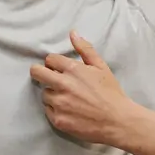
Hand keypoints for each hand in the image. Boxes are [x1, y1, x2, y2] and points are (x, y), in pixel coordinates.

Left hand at [31, 31, 138, 146]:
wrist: (117, 121)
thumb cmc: (111, 93)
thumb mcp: (101, 67)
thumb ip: (85, 49)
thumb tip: (73, 33)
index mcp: (72, 69)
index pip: (49, 59)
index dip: (53, 64)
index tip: (58, 69)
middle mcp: (62, 85)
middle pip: (36, 73)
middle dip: (40, 73)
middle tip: (50, 79)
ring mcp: (59, 103)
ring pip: (44, 94)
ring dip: (53, 95)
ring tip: (69, 99)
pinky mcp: (58, 120)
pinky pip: (48, 111)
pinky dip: (56, 111)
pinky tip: (70, 111)